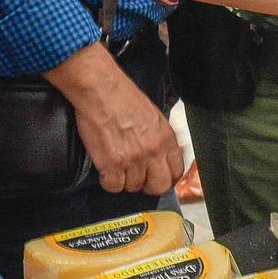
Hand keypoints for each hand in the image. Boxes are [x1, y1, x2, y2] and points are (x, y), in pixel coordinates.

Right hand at [48, 42, 182, 194]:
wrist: (101, 90)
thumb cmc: (123, 97)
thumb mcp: (154, 116)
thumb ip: (160, 138)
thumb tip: (161, 155)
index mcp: (166, 139)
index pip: (176, 172)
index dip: (166, 178)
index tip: (158, 178)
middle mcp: (153, 151)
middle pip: (158, 186)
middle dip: (148, 185)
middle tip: (137, 178)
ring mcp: (133, 159)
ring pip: (133, 187)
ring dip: (124, 180)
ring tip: (117, 165)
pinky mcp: (112, 164)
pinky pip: (113, 186)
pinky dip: (108, 181)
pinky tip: (106, 169)